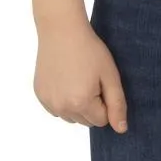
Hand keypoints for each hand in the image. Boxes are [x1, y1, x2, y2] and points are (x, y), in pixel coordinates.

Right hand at [33, 16, 128, 132]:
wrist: (62, 31)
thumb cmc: (89, 50)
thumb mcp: (110, 75)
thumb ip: (117, 105)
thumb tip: (121, 130)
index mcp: (81, 103)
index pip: (102, 121)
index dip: (105, 102)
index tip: (101, 82)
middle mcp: (62, 107)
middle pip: (86, 121)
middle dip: (92, 106)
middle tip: (90, 79)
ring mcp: (48, 102)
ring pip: (71, 117)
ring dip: (77, 105)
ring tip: (78, 79)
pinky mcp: (40, 95)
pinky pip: (57, 109)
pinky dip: (63, 100)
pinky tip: (66, 80)